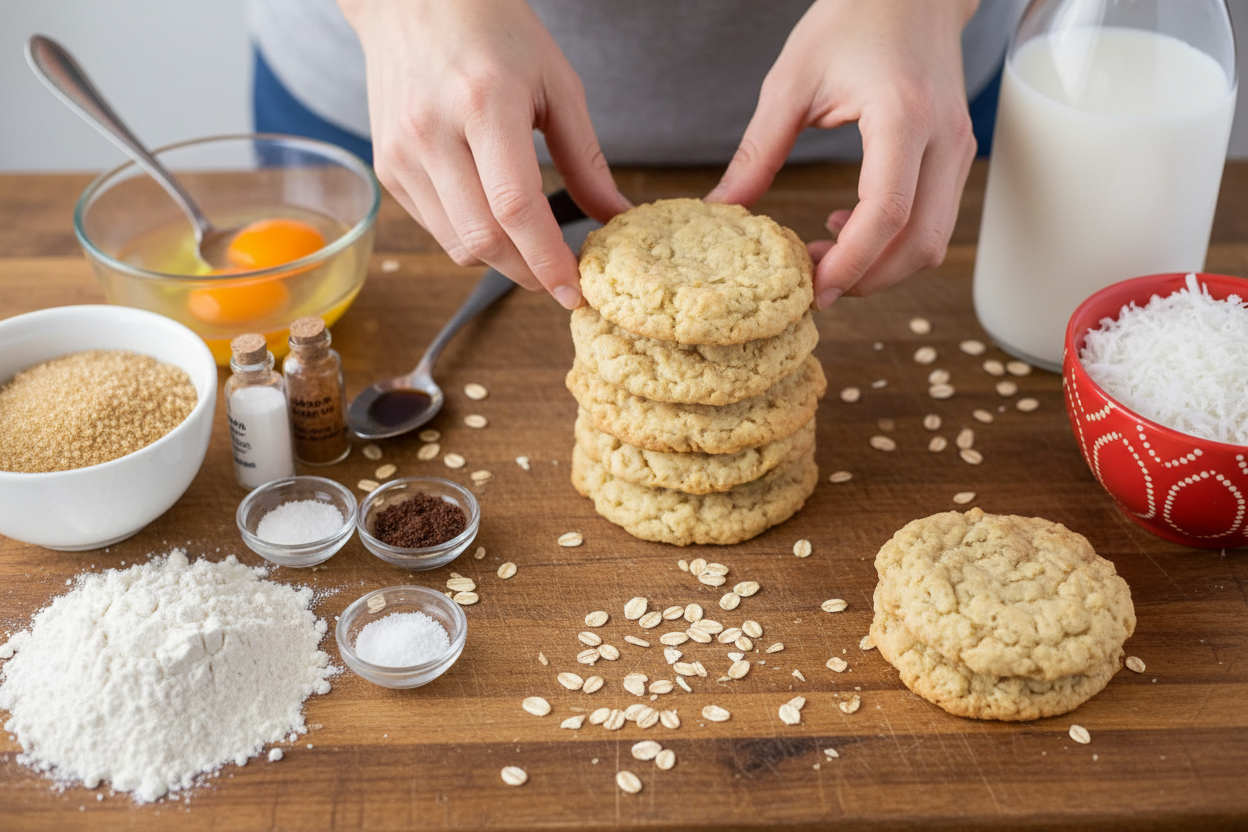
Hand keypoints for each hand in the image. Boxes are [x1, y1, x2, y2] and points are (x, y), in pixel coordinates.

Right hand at [339, 0, 630, 307]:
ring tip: (532, 246)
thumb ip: (587, 158)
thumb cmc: (492, 30)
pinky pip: (436, 228)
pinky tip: (493, 217)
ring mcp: (402, 153)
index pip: (515, 207)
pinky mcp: (387, 168)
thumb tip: (615, 217)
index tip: (574, 289)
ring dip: (501, 260)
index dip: (547, 258)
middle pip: (484, 238)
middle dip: (529, 272)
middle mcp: (433, 132)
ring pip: (457, 244)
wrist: (413, 0)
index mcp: (483, 103)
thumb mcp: (556, 83)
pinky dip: (471, 237)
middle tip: (561, 277)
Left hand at [707, 0, 978, 308]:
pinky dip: (896, 241)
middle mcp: (943, 138)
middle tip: (814, 284)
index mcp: (903, 115)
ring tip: (825, 254)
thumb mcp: (791, 81)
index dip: (851, 262)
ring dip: (882, 265)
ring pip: (934, 239)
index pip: (887, 212)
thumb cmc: (852, 18)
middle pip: (921, 242)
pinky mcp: (957, 154)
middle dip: (868, 278)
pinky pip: (935, 219)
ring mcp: (958, 148)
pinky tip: (848, 225)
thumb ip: (757, 151)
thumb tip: (721, 208)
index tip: (814, 288)